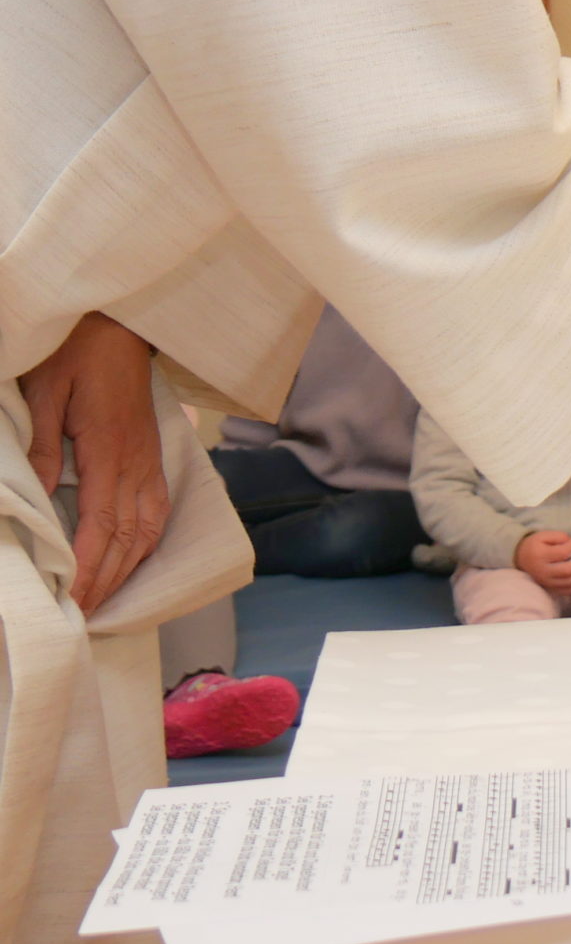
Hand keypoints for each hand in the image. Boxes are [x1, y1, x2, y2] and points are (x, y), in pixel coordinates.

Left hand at [21, 312, 171, 612]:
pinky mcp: (153, 458)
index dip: (87, 566)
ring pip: (148, 530)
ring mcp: (150, 462)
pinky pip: (157, 512)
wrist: (122, 326)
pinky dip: (145, 545)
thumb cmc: (78, 353)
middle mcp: (137, 463)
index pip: (102, 523)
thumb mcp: (45, 392)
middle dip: (105, 581)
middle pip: (128, 537)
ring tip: (103, 600)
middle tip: (81, 616)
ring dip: (127, 569)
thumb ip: (42, 445)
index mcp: (109, 450)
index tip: (69, 599)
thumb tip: (39, 495)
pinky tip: (130, 561)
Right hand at [513, 529, 570, 593]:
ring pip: (569, 582)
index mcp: (539, 555)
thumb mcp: (544, 535)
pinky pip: (567, 591)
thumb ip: (559, 536)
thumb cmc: (535, 545)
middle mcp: (542, 571)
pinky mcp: (549, 588)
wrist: (521, 557)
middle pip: (567, 570)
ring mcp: (545, 582)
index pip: (563, 552)